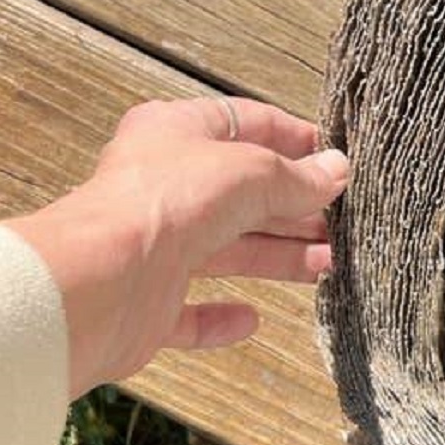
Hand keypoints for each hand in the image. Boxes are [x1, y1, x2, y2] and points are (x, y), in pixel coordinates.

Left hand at [6, 97, 348, 400]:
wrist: (103, 282)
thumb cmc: (163, 204)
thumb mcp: (251, 172)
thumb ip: (297, 176)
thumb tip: (335, 172)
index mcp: (174, 133)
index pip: (244, 124)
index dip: (292, 139)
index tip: (333, 159)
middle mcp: (163, 187)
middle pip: (242, 194)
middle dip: (294, 208)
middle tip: (341, 221)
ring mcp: (154, 246)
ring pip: (226, 250)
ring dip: (278, 257)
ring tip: (328, 264)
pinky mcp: (149, 302)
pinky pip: (189, 311)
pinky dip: (221, 317)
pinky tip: (250, 320)